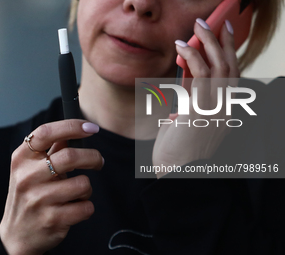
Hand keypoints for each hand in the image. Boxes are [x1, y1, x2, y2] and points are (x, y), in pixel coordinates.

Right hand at [0, 120, 103, 254]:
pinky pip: (86, 207)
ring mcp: (38, 200)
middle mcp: (26, 177)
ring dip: (87, 188)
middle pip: (70, 157)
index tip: (92, 128)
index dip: (72, 126)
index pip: (47, 133)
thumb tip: (77, 127)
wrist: (17, 234)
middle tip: (99, 162)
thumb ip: (51, 147)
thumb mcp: (30, 168)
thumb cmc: (29, 193)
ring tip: (77, 192)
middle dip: (93, 157)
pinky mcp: (51, 220)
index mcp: (21, 158)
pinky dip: (86, 206)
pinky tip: (74, 208)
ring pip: (83, 184)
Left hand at [153, 19, 238, 178]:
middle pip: (230, 66)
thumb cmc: (177, 149)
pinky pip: (199, 75)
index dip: (229, 54)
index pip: (232, 76)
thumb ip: (190, 102)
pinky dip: (192, 57)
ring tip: (198, 26)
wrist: (176, 171)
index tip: (224, 36)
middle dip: (222, 42)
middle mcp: (224, 108)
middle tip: (213, 23)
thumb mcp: (187, 122)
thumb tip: (184, 85)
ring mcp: (214, 108)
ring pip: (218, 66)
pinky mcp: (200, 108)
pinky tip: (183, 46)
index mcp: (224, 111)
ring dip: (208, 42)